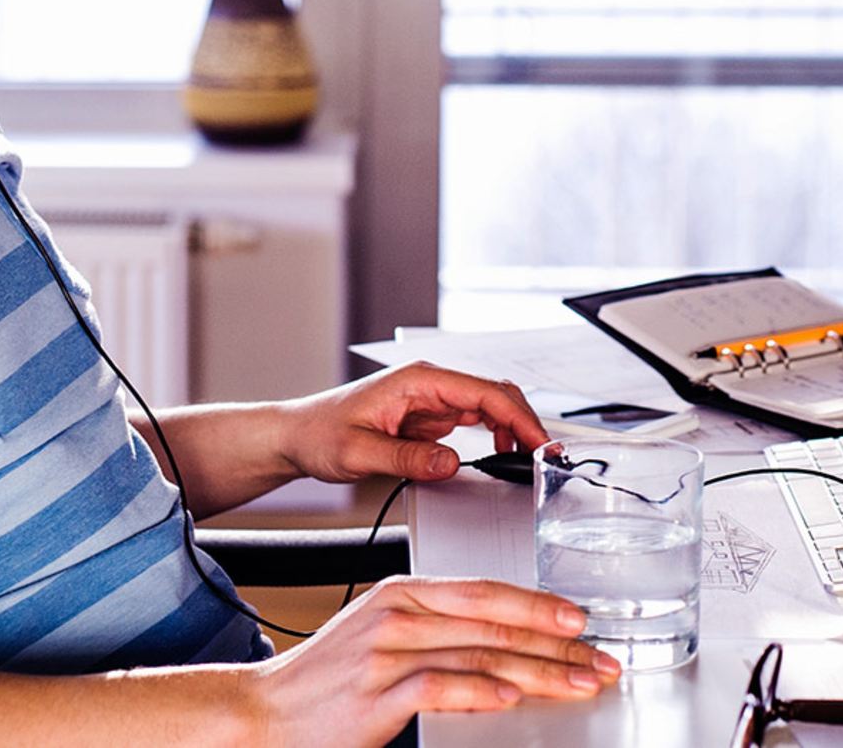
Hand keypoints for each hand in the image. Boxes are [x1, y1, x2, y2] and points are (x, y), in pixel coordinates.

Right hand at [247, 576, 617, 747]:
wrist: (261, 713)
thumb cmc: (322, 682)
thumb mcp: (380, 636)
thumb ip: (436, 631)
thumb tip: (502, 646)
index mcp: (401, 593)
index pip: (485, 591)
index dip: (539, 604)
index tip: (581, 620)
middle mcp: (396, 614)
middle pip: (493, 623)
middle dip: (556, 643)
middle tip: (598, 659)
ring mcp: (384, 654)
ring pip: (478, 655)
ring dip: (538, 672)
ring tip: (577, 684)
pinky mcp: (374, 695)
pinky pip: (438, 686)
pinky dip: (479, 692)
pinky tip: (511, 699)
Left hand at [282, 362, 549, 484]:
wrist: (297, 436)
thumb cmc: (320, 433)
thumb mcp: (359, 453)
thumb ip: (407, 458)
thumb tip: (452, 462)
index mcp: (418, 380)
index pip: (483, 392)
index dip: (518, 417)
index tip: (538, 442)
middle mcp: (429, 384)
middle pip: (494, 394)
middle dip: (524, 421)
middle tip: (544, 456)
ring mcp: (431, 399)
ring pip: (488, 406)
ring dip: (512, 428)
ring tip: (527, 458)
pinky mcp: (429, 416)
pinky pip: (473, 420)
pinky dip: (495, 434)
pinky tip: (501, 453)